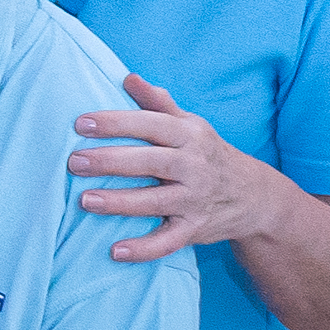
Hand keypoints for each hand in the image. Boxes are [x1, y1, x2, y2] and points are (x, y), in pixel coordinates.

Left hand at [70, 74, 289, 261]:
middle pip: (150, 162)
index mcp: (189, 136)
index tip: (81, 123)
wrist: (255, 196)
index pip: (150, 124)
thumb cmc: (207, 153)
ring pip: (155, 202)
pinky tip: (115, 251)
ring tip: (85, 201)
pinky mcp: (195, 229)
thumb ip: (158, 103)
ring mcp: (195, 200)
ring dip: (119, 203)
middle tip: (74, 162)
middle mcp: (194, 167)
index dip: (116, 123)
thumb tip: (128, 77)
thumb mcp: (190, 124)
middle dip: (110, 162)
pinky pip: (168, 242)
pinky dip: (144, 249)